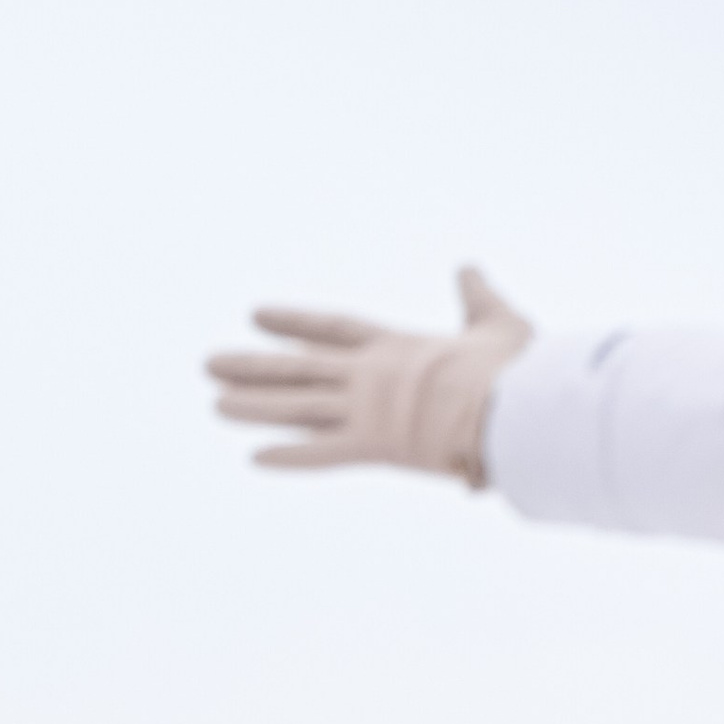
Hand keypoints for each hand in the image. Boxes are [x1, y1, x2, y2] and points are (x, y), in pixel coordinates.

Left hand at [205, 268, 533, 485]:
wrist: (511, 403)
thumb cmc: (512, 369)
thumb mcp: (496, 321)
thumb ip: (476, 297)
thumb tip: (468, 266)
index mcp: (397, 347)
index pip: (332, 329)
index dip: (293, 323)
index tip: (257, 315)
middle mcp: (371, 375)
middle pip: (299, 370)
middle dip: (254, 366)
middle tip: (211, 364)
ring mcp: (368, 410)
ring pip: (299, 407)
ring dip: (256, 406)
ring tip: (216, 402)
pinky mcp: (375, 444)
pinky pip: (323, 454)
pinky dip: (290, 457)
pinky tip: (253, 457)